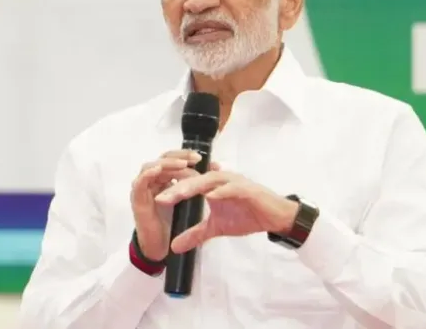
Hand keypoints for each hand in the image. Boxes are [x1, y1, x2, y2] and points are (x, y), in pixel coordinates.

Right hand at [130, 149, 217, 261]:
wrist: (159, 246)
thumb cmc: (170, 223)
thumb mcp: (185, 200)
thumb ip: (194, 184)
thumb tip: (214, 168)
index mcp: (161, 179)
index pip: (173, 159)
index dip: (187, 156)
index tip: (203, 159)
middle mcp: (150, 180)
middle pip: (163, 159)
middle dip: (180, 156)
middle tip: (196, 158)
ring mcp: (142, 188)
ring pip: (151, 166)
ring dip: (167, 164)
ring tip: (183, 164)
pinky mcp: (137, 199)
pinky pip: (140, 182)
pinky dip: (149, 174)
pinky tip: (159, 170)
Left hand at [154, 170, 298, 253]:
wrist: (273, 217)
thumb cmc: (246, 216)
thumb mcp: (216, 228)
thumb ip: (195, 234)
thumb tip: (173, 247)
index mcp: (210, 185)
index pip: (186, 184)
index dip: (170, 190)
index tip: (152, 201)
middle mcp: (219, 178)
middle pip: (193, 180)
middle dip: (176, 188)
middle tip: (160, 199)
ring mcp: (233, 182)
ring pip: (209, 181)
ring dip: (193, 186)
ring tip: (178, 194)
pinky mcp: (247, 189)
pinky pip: (231, 188)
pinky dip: (221, 191)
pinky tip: (211, 196)